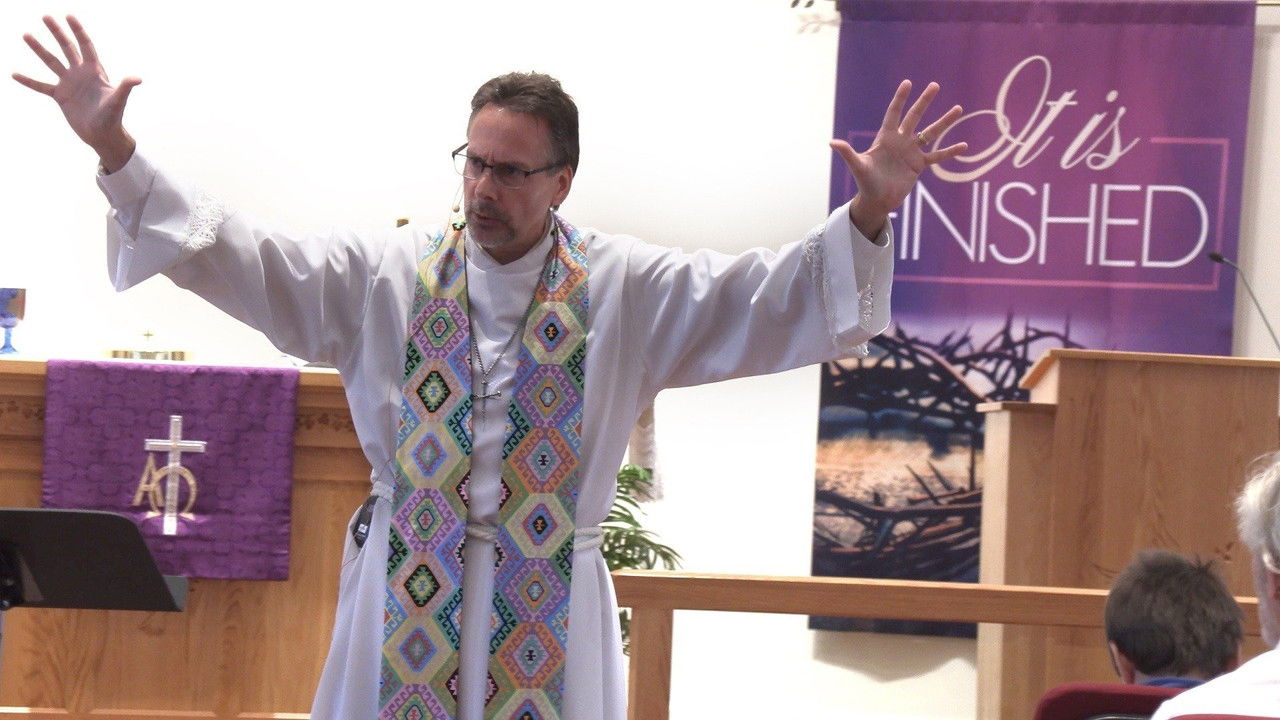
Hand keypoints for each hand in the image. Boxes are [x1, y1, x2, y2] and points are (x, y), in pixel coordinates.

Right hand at [12, 15, 138, 172]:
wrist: (102, 135)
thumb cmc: (113, 117)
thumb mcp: (118, 100)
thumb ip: (125, 87)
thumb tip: (137, 79)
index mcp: (95, 71)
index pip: (86, 46)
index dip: (78, 31)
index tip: (68, 16)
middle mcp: (80, 74)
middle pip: (67, 48)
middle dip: (57, 32)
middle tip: (45, 16)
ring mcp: (69, 84)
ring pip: (51, 62)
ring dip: (39, 49)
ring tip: (26, 35)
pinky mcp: (60, 96)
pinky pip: (41, 86)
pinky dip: (28, 81)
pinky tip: (14, 74)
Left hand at [832, 80, 966, 239]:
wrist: (877, 200)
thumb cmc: (865, 182)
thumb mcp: (858, 167)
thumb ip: (848, 154)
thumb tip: (832, 142)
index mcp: (886, 138)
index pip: (894, 114)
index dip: (900, 99)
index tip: (908, 83)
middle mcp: (900, 141)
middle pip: (915, 117)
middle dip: (924, 102)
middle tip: (935, 85)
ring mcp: (911, 152)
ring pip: (931, 133)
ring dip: (944, 122)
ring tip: (959, 109)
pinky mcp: (919, 165)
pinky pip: (937, 156)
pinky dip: (949, 151)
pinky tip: (964, 145)